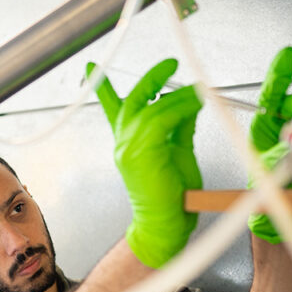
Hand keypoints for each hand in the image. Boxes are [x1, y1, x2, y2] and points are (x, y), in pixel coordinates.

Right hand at [87, 59, 202, 267]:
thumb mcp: (178, 152)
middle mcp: (124, 143)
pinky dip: (180, 109)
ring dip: (178, 96)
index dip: (102, 88)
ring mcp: (128, 148)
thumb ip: (180, 128)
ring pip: (151, 107)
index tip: (93, 68)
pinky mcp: (140, 153)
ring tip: (198, 91)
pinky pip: (160, 120)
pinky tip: (194, 104)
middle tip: (169, 65)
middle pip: (132, 100)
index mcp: (128, 143)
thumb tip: (189, 106)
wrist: (164, 226)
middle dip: (151, 78)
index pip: (112, 109)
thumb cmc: (172, 197)